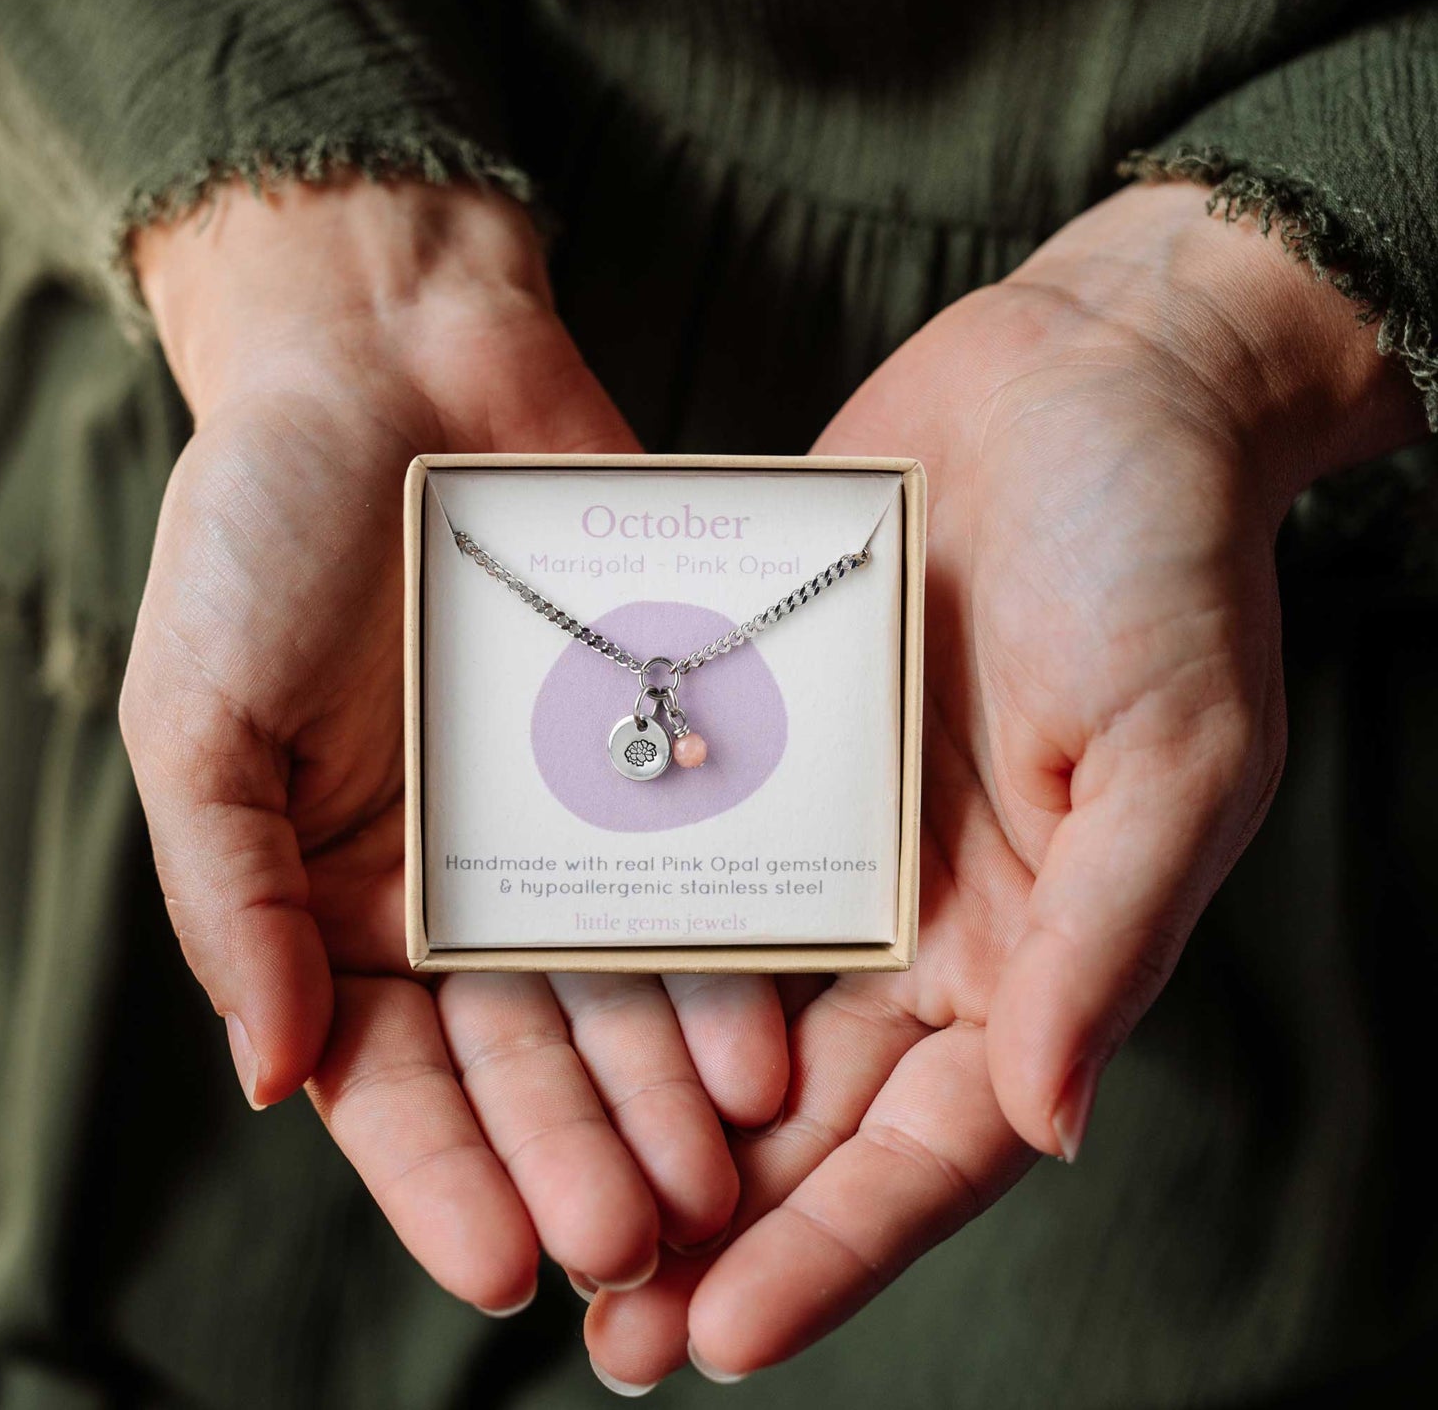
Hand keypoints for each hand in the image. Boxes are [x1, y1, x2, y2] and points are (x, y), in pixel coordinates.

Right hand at [119, 178, 787, 1312]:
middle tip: (644, 1242)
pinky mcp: (656, 760)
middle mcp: (463, 890)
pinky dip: (724, 959)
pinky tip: (767, 1036)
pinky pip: (694, 874)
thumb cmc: (265, 532)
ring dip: (666, 1090)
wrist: (396, 367)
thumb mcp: (200, 716)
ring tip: (723, 1172)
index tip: (504, 1266)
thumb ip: (232, 895)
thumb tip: (271, 1075)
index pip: (391, 1080)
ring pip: (623, 991)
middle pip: (527, 1057)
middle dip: (581, 1153)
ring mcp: (565, 830)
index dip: (444, 1177)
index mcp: (341, 904)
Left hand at [584, 181, 1425, 1383]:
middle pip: (809, 1116)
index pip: (929, 1143)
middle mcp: (926, 919)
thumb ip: (1108, 937)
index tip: (722, 1335)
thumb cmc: (1162, 560)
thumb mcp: (1172, 749)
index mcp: (1033, 949)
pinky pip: (687, 864)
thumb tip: (1047, 1120)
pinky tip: (529, 1010)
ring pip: (727, 1014)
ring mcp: (837, 839)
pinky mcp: (767, 749)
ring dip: (643, 1117)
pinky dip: (622, 946)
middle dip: (713, 1225)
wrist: (1085, 385)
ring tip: (541, 1207)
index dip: (834, 1247)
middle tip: (600, 1329)